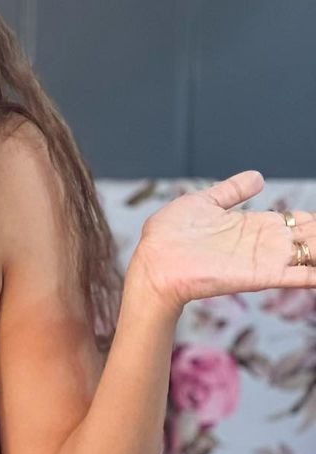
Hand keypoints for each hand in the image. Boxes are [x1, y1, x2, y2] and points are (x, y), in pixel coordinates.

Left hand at [130, 169, 314, 314]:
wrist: (153, 262)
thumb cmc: (169, 235)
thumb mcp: (204, 202)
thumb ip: (231, 191)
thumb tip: (258, 177)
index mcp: (251, 225)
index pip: (292, 220)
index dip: (309, 218)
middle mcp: (261, 244)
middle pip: (306, 236)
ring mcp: (263, 260)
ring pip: (309, 254)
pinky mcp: (259, 276)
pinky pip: (298, 277)